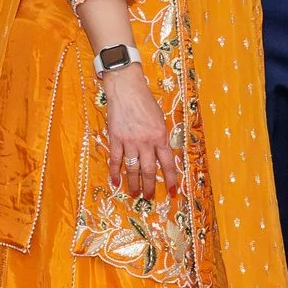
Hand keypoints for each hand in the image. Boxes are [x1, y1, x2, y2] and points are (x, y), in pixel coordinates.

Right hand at [101, 68, 180, 196]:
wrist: (126, 89)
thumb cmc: (145, 102)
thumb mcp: (160, 119)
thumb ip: (161, 138)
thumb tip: (163, 155)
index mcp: (160, 136)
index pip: (168, 163)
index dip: (171, 179)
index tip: (173, 192)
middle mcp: (146, 141)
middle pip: (149, 170)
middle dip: (150, 186)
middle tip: (149, 198)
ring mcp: (129, 141)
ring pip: (132, 168)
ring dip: (133, 183)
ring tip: (135, 194)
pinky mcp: (115, 139)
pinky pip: (115, 159)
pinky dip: (114, 172)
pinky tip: (115, 182)